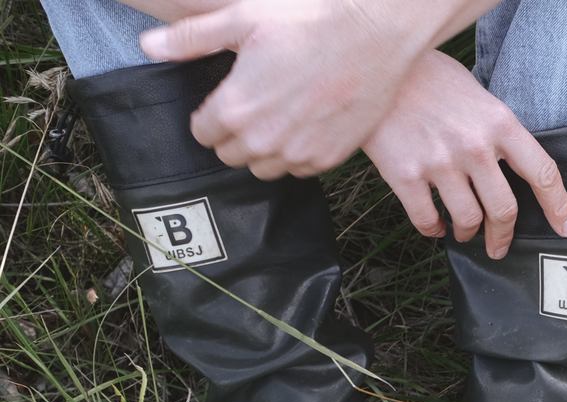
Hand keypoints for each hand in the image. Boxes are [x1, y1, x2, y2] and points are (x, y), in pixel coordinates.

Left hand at [139, 0, 446, 177]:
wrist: (373, 36)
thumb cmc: (307, 21)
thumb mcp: (240, 18)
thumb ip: (190, 37)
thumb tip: (147, 46)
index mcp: (235, 108)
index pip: (202, 133)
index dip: (208, 115)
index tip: (223, 99)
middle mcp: (264, 140)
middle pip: (230, 155)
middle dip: (233, 134)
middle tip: (250, 105)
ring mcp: (299, 153)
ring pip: (264, 168)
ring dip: (263, 149)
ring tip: (275, 118)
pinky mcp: (330, 157)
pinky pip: (299, 170)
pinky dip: (296, 154)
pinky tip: (303, 125)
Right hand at [362, 52, 566, 257]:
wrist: (374, 66)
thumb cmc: (428, 78)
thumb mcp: (477, 94)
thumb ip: (497, 131)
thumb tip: (514, 167)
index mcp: (499, 124)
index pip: (543, 173)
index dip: (559, 207)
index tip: (566, 227)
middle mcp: (474, 147)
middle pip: (504, 210)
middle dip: (504, 235)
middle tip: (499, 246)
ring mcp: (439, 163)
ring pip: (467, 220)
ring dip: (467, 233)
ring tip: (462, 231)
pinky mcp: (404, 175)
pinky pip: (426, 219)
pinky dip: (433, 230)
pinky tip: (435, 225)